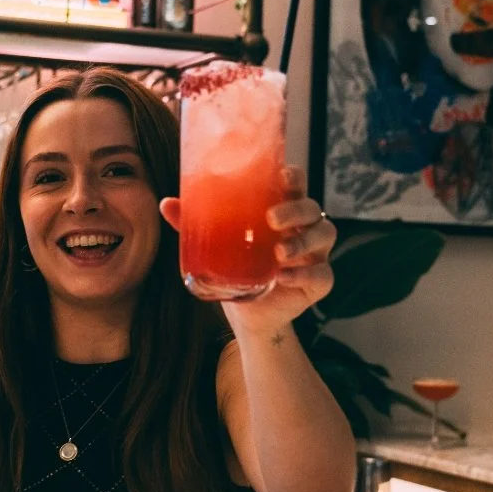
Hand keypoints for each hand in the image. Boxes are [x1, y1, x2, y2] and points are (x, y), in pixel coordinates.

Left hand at [160, 165, 336, 338]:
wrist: (247, 315)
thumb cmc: (236, 269)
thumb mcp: (215, 246)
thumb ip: (195, 224)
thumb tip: (167, 203)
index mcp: (282, 212)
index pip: (295, 185)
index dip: (294, 177)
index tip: (282, 176)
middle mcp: (302, 229)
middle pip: (311, 208)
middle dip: (295, 210)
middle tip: (272, 218)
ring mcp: (314, 255)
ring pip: (325, 234)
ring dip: (303, 241)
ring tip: (279, 251)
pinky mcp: (317, 283)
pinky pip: (322, 275)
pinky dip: (305, 274)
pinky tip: (283, 277)